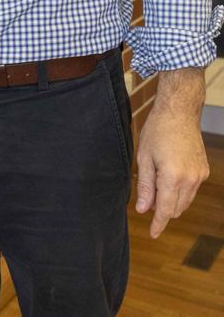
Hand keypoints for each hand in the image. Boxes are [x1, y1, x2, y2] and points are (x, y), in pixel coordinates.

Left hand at [135, 79, 208, 237]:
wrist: (179, 112)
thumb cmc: (157, 130)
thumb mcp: (144, 157)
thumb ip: (144, 186)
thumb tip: (142, 209)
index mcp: (172, 177)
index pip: (165, 210)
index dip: (158, 224)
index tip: (153, 233)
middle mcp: (190, 179)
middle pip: (176, 208)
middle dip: (162, 210)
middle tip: (146, 198)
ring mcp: (200, 175)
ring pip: (185, 201)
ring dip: (171, 200)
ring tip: (156, 184)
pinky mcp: (204, 170)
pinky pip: (191, 190)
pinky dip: (180, 190)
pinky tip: (169, 176)